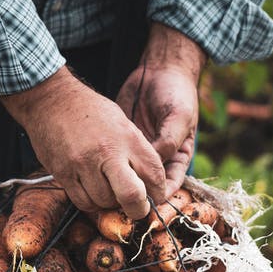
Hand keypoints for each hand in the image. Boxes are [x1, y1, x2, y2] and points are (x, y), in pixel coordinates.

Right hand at [0, 67, 165, 218]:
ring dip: (110, 203)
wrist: (51, 99)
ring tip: (107, 189)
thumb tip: (149, 186)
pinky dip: (91, 202)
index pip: (155, 176)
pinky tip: (91, 189)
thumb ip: (137, 152)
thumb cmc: (91, 112)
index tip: (153, 197)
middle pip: (132, 197)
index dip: (158, 193)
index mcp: (128, 138)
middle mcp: (107, 152)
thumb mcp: (122, 123)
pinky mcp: (63, 173)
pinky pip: (83, 202)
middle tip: (136, 209)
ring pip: (105, 203)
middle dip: (138, 210)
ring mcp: (83, 164)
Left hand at [116, 23, 206, 196]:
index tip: (140, 202)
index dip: (156, 198)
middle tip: (117, 198)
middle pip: (145, 186)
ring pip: (128, 175)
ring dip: (117, 181)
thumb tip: (152, 168)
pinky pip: (114, 158)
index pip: (167, 187)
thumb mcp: (178, 116)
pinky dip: (105, 165)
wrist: (159, 68)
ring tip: (103, 186)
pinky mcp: (122, 141)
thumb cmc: (176, 92)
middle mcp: (158, 158)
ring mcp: (138, 151)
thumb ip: (168, 142)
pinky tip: (94, 168)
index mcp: (176, 158)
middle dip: (133, 194)